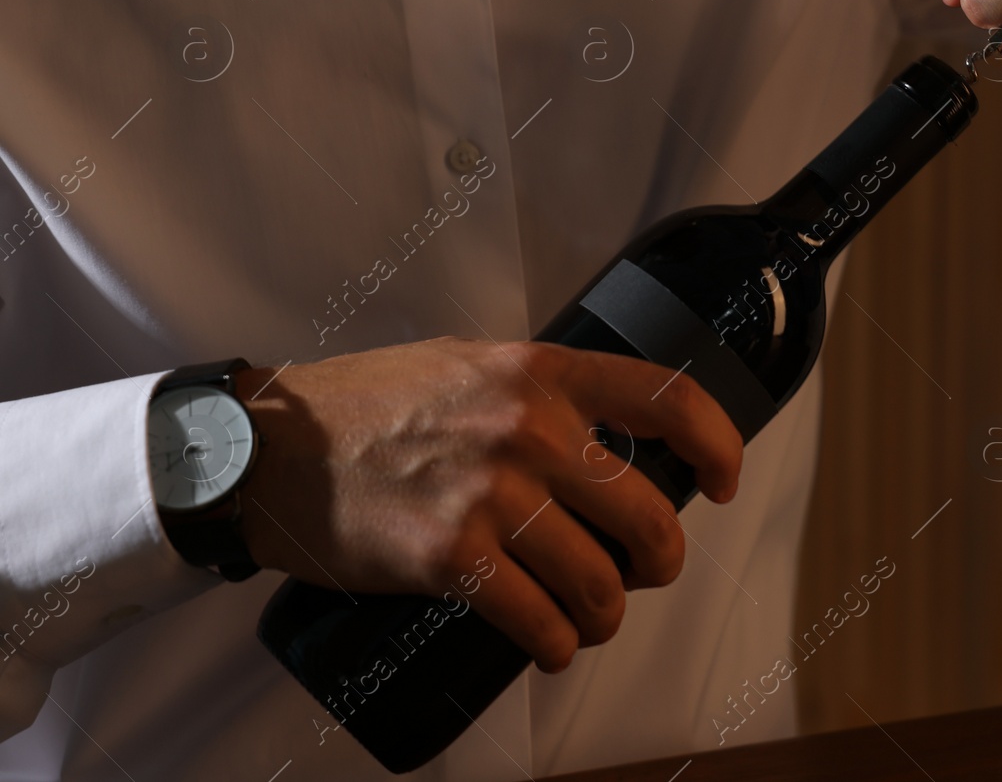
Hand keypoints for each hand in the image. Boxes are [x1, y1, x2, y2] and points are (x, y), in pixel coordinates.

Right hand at [234, 337, 741, 672]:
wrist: (269, 448)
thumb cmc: (368, 405)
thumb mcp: (468, 364)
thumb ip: (539, 390)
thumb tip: (609, 437)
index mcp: (541, 373)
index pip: (669, 400)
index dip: (719, 446)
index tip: (723, 481)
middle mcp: (529, 429)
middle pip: (651, 518)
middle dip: (658, 563)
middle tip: (639, 574)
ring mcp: (491, 495)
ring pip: (602, 584)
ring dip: (605, 617)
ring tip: (586, 620)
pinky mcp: (451, 557)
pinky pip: (541, 622)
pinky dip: (555, 647)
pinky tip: (548, 645)